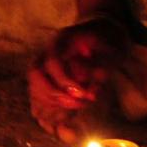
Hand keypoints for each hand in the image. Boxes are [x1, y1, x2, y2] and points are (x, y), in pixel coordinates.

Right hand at [27, 18, 123, 137]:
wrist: (102, 33)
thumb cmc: (109, 40)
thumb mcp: (113, 48)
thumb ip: (102, 62)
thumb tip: (91, 77)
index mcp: (62, 39)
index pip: (52, 62)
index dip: (65, 81)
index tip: (84, 95)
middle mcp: (47, 50)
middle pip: (35, 74)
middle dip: (54, 95)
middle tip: (79, 104)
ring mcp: (43, 64)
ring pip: (34, 86)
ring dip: (52, 103)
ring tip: (78, 108)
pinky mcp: (46, 77)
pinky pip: (37, 95)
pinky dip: (49, 107)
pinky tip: (66, 113)